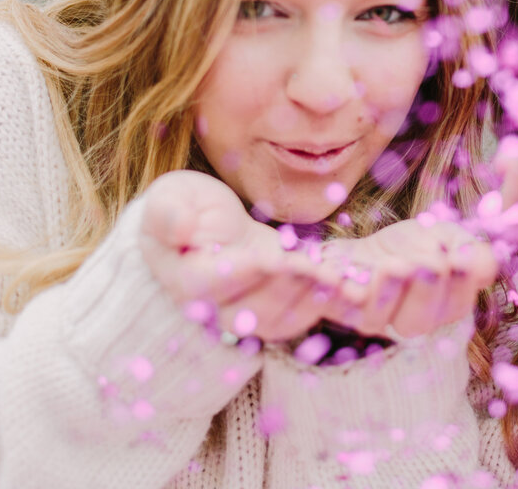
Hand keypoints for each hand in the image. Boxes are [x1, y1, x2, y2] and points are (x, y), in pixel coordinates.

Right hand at [139, 170, 337, 342]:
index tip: (274, 258)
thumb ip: (168, 214)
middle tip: (328, 273)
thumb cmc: (183, 206)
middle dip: (294, 289)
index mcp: (185, 279)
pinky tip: (349, 288)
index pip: (214, 283)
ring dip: (314, 300)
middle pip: (254, 308)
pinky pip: (297, 317)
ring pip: (280, 318)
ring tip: (345, 281)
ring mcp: (245, 312)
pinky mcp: (272, 308)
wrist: (203, 223)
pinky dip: (323, 305)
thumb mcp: (169, 198)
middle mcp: (214, 307)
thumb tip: (178, 228)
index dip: (246, 271)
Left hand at [319, 218, 498, 338]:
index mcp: (440, 308)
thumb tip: (483, 264)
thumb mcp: (447, 238)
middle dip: (424, 292)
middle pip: (416, 322)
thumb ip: (471, 252)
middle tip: (431, 263)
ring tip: (395, 264)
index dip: (459, 285)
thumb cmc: (415, 245)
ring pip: (375, 319)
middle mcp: (405, 321)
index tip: (462, 258)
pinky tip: (342, 274)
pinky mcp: (336, 306)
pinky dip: (338, 291)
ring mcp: (369, 316)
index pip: (454, 307)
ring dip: (386, 293)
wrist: (367, 241)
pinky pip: (335, 306)